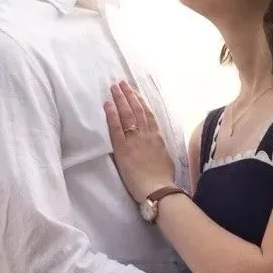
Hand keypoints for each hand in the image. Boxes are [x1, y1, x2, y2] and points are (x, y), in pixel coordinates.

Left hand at [104, 80, 176, 203]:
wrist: (157, 189)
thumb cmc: (163, 179)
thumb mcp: (165, 158)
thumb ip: (159, 148)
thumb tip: (157, 145)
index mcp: (157, 137)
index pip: (148, 114)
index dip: (140, 102)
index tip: (135, 93)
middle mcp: (146, 134)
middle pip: (136, 109)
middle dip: (129, 95)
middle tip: (122, 83)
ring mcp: (134, 139)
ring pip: (127, 114)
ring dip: (120, 99)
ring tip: (114, 88)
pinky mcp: (123, 148)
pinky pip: (116, 127)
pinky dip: (111, 114)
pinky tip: (107, 104)